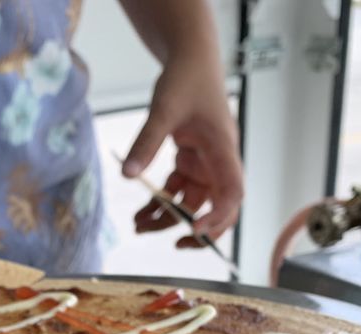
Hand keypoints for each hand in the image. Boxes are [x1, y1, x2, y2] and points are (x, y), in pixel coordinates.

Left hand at [122, 56, 243, 243]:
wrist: (189, 60)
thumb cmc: (187, 80)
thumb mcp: (164, 109)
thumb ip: (146, 143)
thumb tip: (128, 175)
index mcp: (223, 150)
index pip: (232, 192)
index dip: (219, 216)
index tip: (196, 230)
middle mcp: (218, 162)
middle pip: (215, 207)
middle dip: (196, 229)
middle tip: (174, 245)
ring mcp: (204, 165)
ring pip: (191, 204)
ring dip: (168, 218)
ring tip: (139, 225)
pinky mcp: (189, 163)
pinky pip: (176, 192)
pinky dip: (160, 203)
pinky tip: (140, 213)